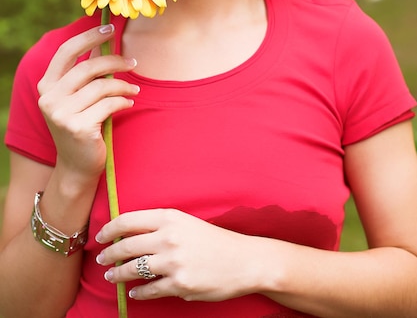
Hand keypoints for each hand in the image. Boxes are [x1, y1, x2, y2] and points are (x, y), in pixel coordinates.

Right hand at [37, 24, 139, 180]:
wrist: (78, 166)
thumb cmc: (82, 124)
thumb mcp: (78, 96)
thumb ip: (86, 72)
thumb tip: (103, 40)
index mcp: (47, 86)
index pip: (66, 51)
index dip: (88, 36)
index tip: (110, 28)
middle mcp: (49, 98)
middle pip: (88, 67)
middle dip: (115, 61)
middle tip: (133, 62)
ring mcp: (61, 114)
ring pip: (102, 86)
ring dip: (124, 85)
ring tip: (134, 89)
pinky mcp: (78, 127)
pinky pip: (109, 104)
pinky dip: (123, 101)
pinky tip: (129, 103)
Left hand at [95, 208, 261, 301]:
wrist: (244, 260)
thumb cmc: (215, 239)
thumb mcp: (187, 223)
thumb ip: (160, 226)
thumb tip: (130, 234)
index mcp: (170, 218)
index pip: (128, 220)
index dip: (109, 229)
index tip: (100, 237)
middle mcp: (169, 238)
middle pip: (126, 246)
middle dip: (108, 255)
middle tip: (101, 260)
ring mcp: (173, 263)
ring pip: (133, 270)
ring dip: (118, 274)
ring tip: (112, 276)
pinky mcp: (180, 284)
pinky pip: (149, 290)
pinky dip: (138, 292)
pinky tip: (134, 292)